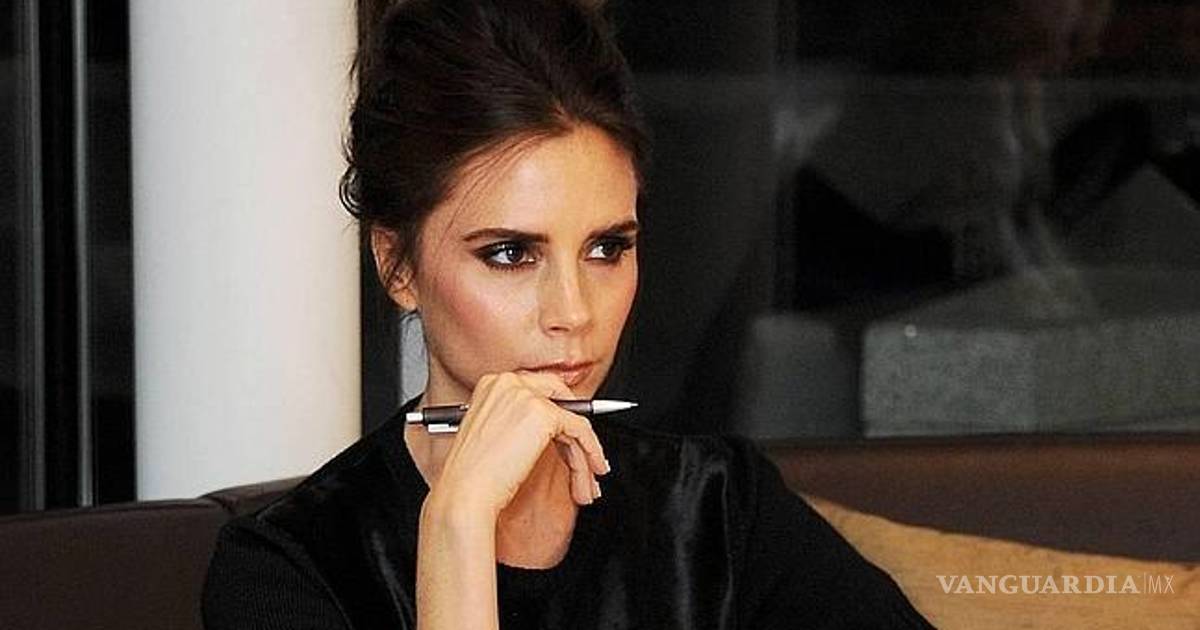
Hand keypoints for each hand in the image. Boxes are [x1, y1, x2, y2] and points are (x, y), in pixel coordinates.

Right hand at [424, 372, 610, 518]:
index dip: (558, 414)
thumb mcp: (492, 437)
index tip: (571, 435)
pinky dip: (591, 450)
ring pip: (572, 419)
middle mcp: (508, 383)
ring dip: (584, 452)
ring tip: (587, 480)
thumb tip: (551, 428)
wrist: (465, 492)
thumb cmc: (471, 476)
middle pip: (560, 398)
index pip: (538, 389)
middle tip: (588, 455)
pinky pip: (580, 429)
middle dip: (576, 429)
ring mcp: (526, 396)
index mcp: (492, 384)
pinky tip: (592, 469)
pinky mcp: (544, 414)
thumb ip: (518, 423)